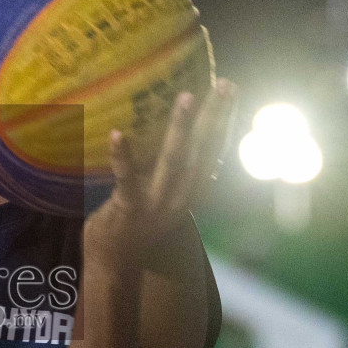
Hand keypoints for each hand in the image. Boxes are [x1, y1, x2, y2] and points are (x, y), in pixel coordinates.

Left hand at [85, 79, 236, 262]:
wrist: (116, 263)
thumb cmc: (135, 222)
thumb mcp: (160, 193)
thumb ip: (169, 167)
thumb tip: (173, 130)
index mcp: (191, 191)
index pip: (213, 151)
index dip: (224, 120)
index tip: (232, 88)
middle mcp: (181, 197)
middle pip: (202, 151)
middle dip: (214, 116)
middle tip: (224, 83)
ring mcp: (156, 204)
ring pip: (173, 161)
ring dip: (181, 128)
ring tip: (187, 96)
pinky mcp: (129, 209)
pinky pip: (127, 179)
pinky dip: (122, 156)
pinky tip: (117, 133)